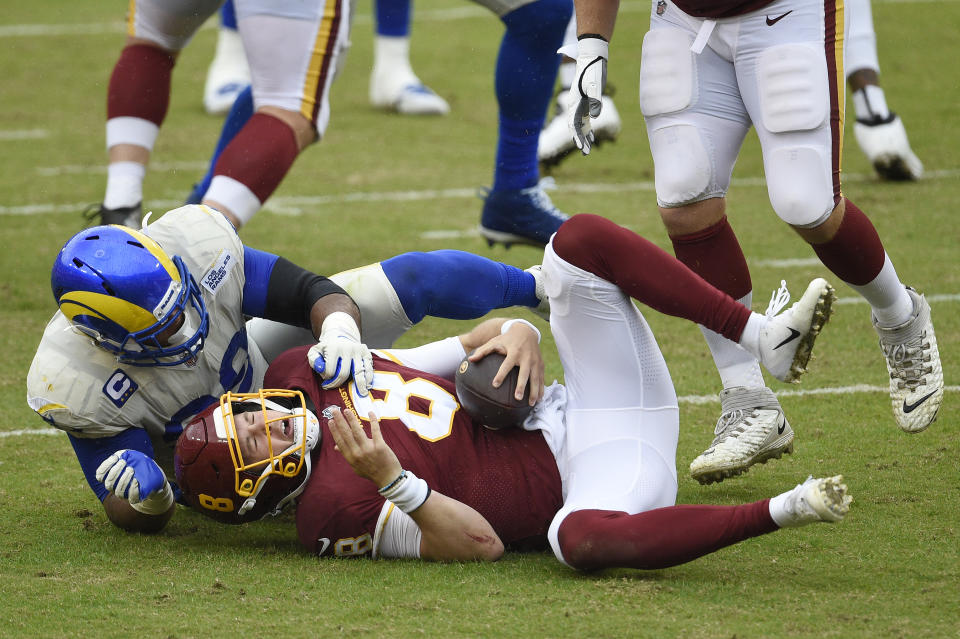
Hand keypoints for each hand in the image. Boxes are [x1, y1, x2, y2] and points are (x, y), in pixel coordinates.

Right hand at [95, 449, 166, 503]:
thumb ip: (124, 455)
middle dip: (115, 471)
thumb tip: (120, 455)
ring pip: (118, 491)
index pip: (100, 475)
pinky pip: (131, 498)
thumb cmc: (139, 465)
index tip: (116, 457)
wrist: (153, 477)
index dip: (105, 466)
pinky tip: (136, 480)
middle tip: (124, 462)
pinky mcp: (134, 498)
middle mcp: (114, 487)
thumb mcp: (131, 457)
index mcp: (111, 476)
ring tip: (131, 469)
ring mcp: (124, 493)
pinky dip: (133, 489)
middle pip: (108, 483)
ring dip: (124, 479)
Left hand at [307, 312, 373, 395]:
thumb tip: (320, 368)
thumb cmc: (327, 348)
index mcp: (333, 348)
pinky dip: (369, 377)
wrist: (340, 337)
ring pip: (359, 371)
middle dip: (339, 383)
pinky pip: (369, 367)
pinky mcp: (366, 352)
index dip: (327, 378)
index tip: (326, 380)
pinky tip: (368, 384)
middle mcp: (347, 348)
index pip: (330, 371)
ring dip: (360, 384)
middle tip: (336, 387)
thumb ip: (314, 360)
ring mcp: (358, 350)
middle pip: (344, 373)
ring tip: (362, 393)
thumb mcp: (315, 351)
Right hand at [328, 407, 401, 487]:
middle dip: (339, 421)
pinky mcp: (380, 446)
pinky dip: (373, 420)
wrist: (388, 478)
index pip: (340, 442)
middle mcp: (358, 453)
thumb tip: (336, 447)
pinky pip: (375, 430)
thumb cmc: (371, 472)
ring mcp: (369, 449)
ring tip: (346, 410)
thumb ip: (347, 455)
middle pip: (346, 434)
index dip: (334, 431)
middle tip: (334, 411)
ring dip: (351, 419)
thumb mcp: (356, 466)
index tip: (330, 421)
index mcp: (351, 458)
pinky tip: (370, 412)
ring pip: (358, 431)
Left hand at [468, 320, 544, 405]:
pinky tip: (539, 399)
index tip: (494, 385)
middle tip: (517, 398)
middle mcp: (526, 357)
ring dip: (534, 391)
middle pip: (524, 373)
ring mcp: (535, 361)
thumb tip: (470, 360)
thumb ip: (482, 351)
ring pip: (536, 378)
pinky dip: (541, 388)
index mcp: (514, 352)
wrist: (526, 331)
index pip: (506, 365)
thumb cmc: (507, 339)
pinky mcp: (541, 364)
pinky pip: (542, 378)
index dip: (500, 374)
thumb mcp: (495, 342)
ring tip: (531, 404)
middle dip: (521, 386)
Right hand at [566, 36, 608, 155]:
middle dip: (580, 140)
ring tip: (587, 149)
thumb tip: (594, 117)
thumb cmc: (593, 69)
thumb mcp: (595, 84)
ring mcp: (580, 103)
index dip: (577, 136)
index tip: (581, 147)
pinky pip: (585, 118)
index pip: (574, 123)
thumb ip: (595, 100)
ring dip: (583, 136)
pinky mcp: (586, 101)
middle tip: (585, 152)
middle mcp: (575, 104)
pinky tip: (591, 136)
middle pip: (575, 127)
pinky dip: (587, 128)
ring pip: (580, 124)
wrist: (592, 56)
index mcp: (575, 102)